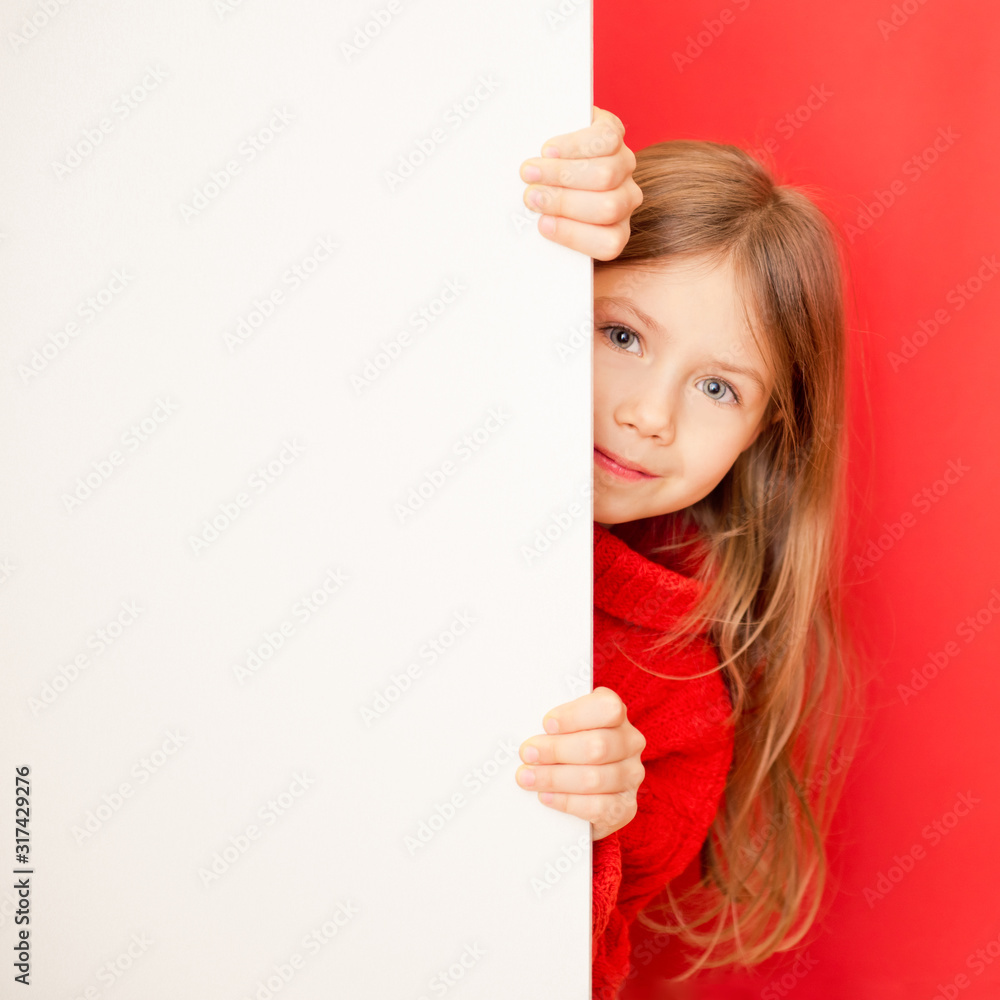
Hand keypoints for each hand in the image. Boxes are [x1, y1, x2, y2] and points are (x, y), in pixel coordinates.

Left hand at [516, 686, 646, 840]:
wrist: (582, 791)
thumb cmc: (567, 748)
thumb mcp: (562, 728)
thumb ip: (552, 726)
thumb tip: (526, 732)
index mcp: (616, 714)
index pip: (607, 708)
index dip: (575, 716)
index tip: (547, 724)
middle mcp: (630, 742)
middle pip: (597, 745)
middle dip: (556, 750)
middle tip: (527, 754)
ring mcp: (631, 775)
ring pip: (595, 778)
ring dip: (555, 778)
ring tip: (528, 778)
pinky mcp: (626, 807)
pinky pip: (598, 807)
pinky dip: (567, 802)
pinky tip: (546, 797)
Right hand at [519, 105, 642, 260]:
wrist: (549, 145)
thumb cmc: (544, 192)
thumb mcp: (545, 219)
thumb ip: (546, 228)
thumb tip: (532, 229)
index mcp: (614, 230)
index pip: (609, 243)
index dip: (576, 235)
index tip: (543, 225)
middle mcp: (624, 200)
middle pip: (607, 207)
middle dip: (564, 202)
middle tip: (531, 197)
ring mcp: (623, 166)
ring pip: (605, 175)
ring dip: (561, 173)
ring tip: (531, 172)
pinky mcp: (615, 132)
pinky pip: (606, 140)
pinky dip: (574, 145)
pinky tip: (549, 151)